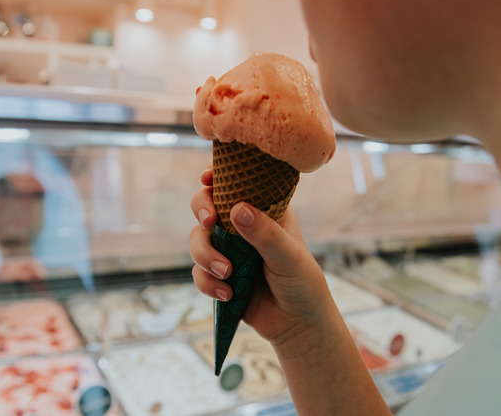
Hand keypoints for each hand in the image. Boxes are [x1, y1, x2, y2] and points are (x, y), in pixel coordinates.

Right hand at [189, 166, 335, 344]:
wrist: (298, 325)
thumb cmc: (302, 283)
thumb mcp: (289, 256)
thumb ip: (264, 233)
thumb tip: (236, 209)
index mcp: (265, 210)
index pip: (238, 183)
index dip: (218, 175)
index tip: (207, 178)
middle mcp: (243, 226)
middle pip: (207, 206)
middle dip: (202, 211)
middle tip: (209, 222)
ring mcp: (228, 250)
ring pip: (197, 240)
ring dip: (205, 255)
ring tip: (227, 273)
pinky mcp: (219, 275)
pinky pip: (198, 272)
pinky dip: (207, 282)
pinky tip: (228, 294)